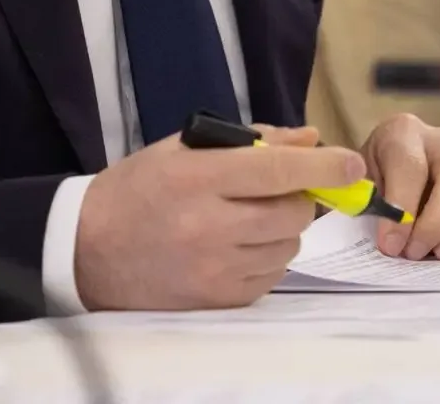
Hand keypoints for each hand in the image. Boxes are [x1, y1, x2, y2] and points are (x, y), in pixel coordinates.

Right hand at [74, 124, 362, 310]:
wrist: (88, 250)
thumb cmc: (138, 189)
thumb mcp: (183, 149)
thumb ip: (250, 141)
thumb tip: (310, 139)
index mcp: (197, 178)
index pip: (277, 170)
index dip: (323, 165)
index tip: (352, 161)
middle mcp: (208, 225)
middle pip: (292, 212)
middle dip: (298, 197)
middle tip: (277, 190)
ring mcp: (214, 269)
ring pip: (288, 246)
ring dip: (283, 229)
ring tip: (249, 218)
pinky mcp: (218, 300)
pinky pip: (271, 277)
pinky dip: (268, 258)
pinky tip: (238, 246)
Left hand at [361, 113, 439, 260]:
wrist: (387, 182)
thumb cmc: (372, 188)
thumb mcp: (358, 189)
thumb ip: (365, 205)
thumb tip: (386, 237)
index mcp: (403, 132)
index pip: (410, 163)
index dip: (402, 206)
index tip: (391, 244)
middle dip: (439, 220)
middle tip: (417, 253)